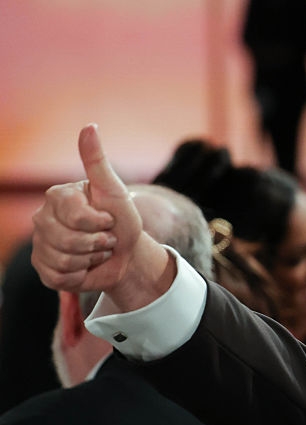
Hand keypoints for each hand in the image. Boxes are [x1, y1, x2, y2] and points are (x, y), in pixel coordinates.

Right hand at [31, 124, 171, 308]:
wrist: (126, 253)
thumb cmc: (121, 219)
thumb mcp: (115, 190)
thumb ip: (97, 161)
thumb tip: (89, 126)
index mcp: (57, 197)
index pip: (77, 217)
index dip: (101, 223)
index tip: (109, 220)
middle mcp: (42, 218)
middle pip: (68, 241)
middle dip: (98, 244)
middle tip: (106, 239)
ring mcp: (40, 244)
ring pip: (64, 261)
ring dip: (91, 259)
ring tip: (97, 251)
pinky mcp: (44, 269)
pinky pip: (58, 278)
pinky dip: (80, 276)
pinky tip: (86, 266)